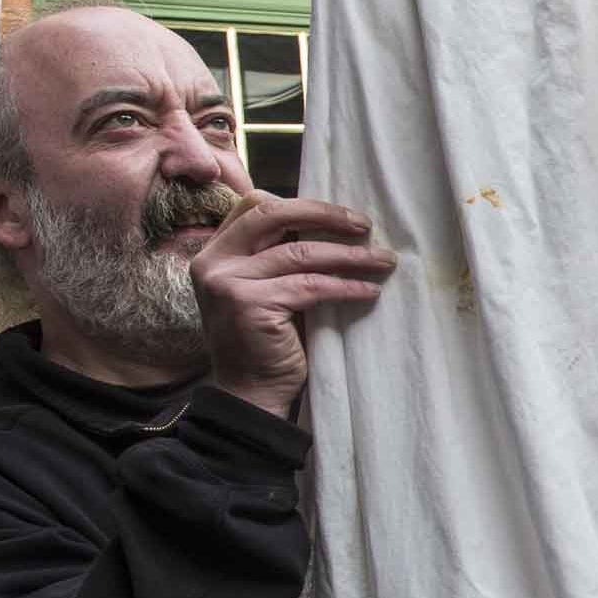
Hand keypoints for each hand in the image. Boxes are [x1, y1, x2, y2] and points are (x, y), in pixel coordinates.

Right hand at [192, 191, 399, 417]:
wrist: (251, 393)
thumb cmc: (268, 340)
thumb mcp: (267, 287)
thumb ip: (280, 254)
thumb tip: (335, 221)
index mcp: (215, 252)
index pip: (256, 205)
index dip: (302, 205)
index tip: (343, 217)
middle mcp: (213, 262)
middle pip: (273, 215)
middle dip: (325, 215)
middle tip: (365, 225)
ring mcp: (228, 283)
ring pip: (300, 253)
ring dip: (350, 256)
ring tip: (383, 261)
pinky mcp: (250, 305)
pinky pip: (310, 286)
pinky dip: (346, 287)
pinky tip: (370, 291)